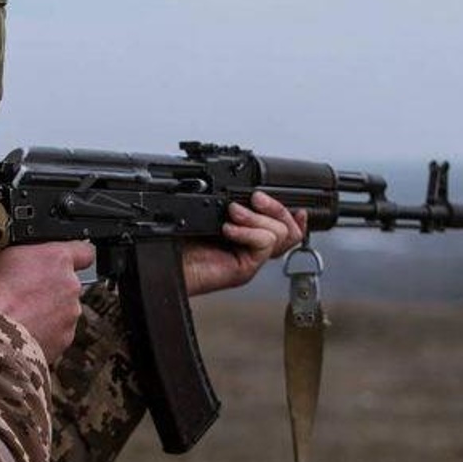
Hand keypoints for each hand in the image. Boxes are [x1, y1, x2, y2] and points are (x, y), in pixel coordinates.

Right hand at [0, 241, 95, 361]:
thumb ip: (19, 254)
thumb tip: (17, 257)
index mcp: (56, 259)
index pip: (83, 251)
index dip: (72, 257)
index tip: (59, 262)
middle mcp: (70, 286)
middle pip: (67, 284)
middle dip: (49, 288)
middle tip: (22, 294)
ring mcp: (69, 315)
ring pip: (62, 310)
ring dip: (46, 312)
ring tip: (18, 317)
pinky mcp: (64, 340)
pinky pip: (56, 333)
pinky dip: (43, 333)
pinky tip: (21, 333)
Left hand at [183, 190, 308, 295]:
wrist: (165, 264)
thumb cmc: (177, 242)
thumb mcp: (207, 213)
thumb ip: (229, 203)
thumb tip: (249, 192)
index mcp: (247, 234)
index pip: (283, 227)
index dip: (292, 215)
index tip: (298, 205)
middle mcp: (251, 248)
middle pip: (288, 230)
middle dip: (276, 208)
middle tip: (255, 198)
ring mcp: (249, 260)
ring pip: (278, 235)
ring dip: (256, 218)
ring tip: (232, 215)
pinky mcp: (244, 269)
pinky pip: (263, 245)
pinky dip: (248, 232)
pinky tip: (228, 230)